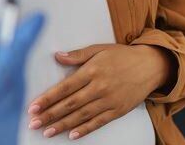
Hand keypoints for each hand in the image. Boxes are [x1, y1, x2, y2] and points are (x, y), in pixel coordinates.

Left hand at [28, 44, 172, 139]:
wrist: (151, 65)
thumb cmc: (122, 56)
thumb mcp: (98, 49)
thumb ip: (77, 55)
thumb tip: (57, 56)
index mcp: (92, 71)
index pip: (65, 87)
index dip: (48, 98)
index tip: (33, 106)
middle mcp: (99, 87)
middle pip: (70, 104)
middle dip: (50, 115)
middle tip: (33, 123)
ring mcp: (109, 101)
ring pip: (82, 116)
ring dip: (62, 125)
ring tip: (47, 132)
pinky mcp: (118, 111)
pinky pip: (99, 122)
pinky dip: (85, 129)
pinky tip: (72, 135)